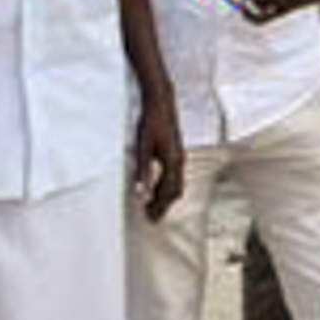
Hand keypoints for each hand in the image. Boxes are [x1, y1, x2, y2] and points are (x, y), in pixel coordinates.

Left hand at [132, 89, 186, 222]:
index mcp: (173, 162)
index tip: (149, 218)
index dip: (159, 206)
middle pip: (175, 190)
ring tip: (154, 205)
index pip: (167, 192)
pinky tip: (158, 185)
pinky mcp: (176, 151)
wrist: (161, 102)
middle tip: (151, 217)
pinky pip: (176, 175)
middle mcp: (179, 160)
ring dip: (166, 196)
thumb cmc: (151, 122)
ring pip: (177, 183)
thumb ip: (143, 171)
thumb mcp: (143, 148)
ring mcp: (179, 155)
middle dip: (164, 205)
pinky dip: (168, 186)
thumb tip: (140, 193)